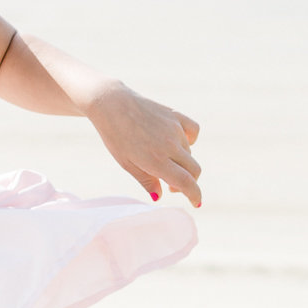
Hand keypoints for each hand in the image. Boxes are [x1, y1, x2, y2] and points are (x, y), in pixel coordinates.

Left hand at [87, 82, 201, 207]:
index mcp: (156, 160)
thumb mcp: (126, 163)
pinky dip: (190, 140)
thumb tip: (160, 197)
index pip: (186, 182)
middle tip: (171, 184)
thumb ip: (146, 181)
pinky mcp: (175, 115)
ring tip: (162, 158)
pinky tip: (179, 143)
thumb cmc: (115, 136)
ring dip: (182, 161)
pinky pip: (193, 131)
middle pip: (193, 170)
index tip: (196, 203)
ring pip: (189, 152)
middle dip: (188, 182)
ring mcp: (174, 129)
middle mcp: (169, 145)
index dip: (195, 195)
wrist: (111, 104)